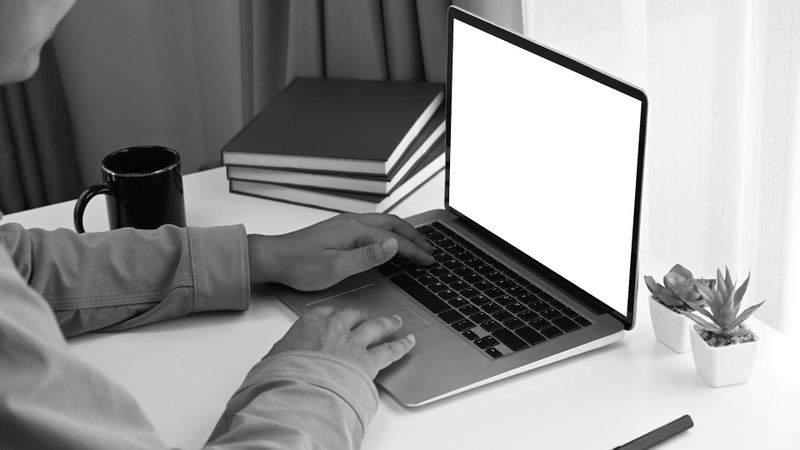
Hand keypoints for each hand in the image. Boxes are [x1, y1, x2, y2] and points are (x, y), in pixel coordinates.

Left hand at [248, 213, 434, 290]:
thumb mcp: (336, 267)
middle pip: (392, 224)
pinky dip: (389, 231)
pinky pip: (373, 225)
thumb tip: (393, 244)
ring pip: (383, 222)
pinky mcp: (339, 228)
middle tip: (430, 249)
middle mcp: (352, 221)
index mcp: (354, 230)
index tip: (429, 260)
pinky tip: (390, 239)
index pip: (393, 239)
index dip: (414, 250)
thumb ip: (367, 256)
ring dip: (402, 231)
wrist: (274, 258)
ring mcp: (345, 223)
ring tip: (416, 243)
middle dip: (414, 236)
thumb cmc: (300, 266)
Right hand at [268, 306, 415, 378]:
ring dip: (386, 322)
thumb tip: (279, 360)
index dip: (333, 314)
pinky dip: (401, 345)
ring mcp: (353, 344)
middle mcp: (334, 328)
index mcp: (310, 324)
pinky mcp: (368, 362)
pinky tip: (409, 341)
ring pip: (375, 326)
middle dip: (361, 315)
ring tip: (394, 321)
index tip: (335, 316)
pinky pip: (389, 350)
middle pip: (353, 315)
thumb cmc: (281, 375)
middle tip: (366, 316)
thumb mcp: (274, 358)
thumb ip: (283, 353)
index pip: (325, 312)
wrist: (297, 389)